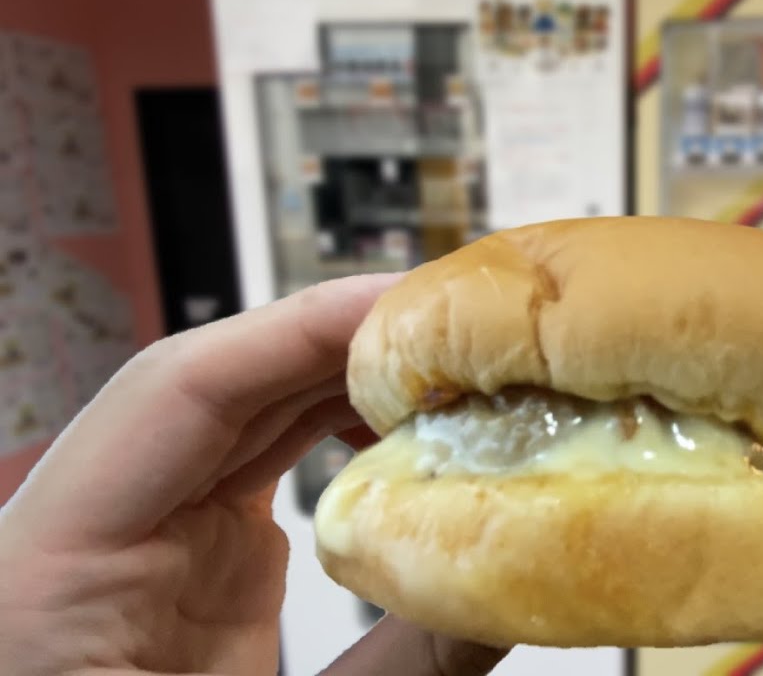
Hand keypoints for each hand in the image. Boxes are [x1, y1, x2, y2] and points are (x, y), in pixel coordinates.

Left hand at [0, 274, 506, 675]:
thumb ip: (402, 671)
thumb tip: (518, 598)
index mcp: (59, 566)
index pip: (180, 389)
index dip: (303, 327)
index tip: (414, 307)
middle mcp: (88, 523)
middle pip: (217, 378)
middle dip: (344, 338)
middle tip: (464, 327)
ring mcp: (138, 530)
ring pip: (240, 406)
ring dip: (344, 375)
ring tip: (450, 369)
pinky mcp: (183, 550)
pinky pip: (258, 452)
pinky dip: (335, 424)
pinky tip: (403, 429)